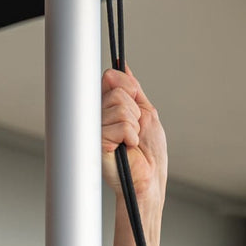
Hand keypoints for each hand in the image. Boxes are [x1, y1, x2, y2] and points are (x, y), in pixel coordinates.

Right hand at [101, 68, 166, 209]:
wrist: (148, 179)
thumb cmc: (149, 153)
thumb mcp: (146, 112)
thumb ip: (133, 89)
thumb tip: (123, 66)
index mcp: (109, 106)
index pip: (110, 78)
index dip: (126, 85)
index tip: (134, 98)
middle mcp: (99, 115)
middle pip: (117, 91)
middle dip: (134, 110)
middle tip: (135, 129)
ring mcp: (96, 128)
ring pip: (119, 107)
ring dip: (134, 125)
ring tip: (131, 141)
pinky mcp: (96, 141)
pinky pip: (121, 125)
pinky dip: (131, 137)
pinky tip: (127, 148)